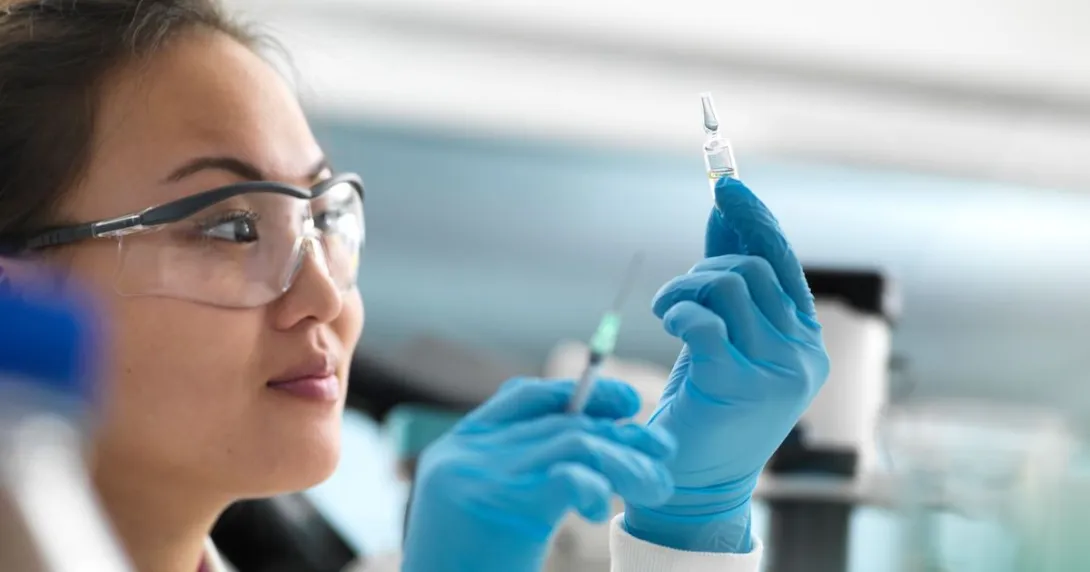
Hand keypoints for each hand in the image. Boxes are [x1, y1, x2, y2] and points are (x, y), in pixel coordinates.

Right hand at [401, 377, 676, 571]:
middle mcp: (466, 453)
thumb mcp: (484, 508)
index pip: (526, 396)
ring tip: (656, 487)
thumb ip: (519, 469)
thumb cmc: (469, 568)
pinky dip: (597, 488)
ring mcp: (480, 476)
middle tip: (663, 450)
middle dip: (620, 433)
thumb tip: (595, 439)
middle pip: (560, 421)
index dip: (582, 392)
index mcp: (459, 447)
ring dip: (625, 462)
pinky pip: (568, 477)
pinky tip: (602, 513)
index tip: (627, 403)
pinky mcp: (502, 507)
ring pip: (575, 443)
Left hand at [624, 177, 829, 551]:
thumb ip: (728, 281)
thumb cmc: (708, 404)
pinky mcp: (741, 386)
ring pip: (728, 285)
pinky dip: (678, 312)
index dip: (755, 220)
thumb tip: (724, 214)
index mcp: (805, 338)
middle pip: (751, 268)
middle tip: (675, 297)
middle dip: (702, 269)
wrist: (698, 480)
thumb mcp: (725, 335)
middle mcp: (802, 353)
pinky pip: (705, 321)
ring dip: (683, 288)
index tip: (726, 187)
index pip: (783, 262)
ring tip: (667, 312)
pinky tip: (669, 326)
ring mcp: (778, 372)